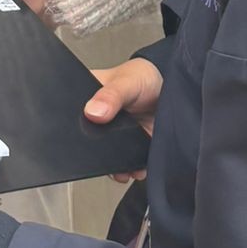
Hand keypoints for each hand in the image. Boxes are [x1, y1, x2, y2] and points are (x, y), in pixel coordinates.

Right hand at [85, 58, 162, 180]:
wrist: (173, 88)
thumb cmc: (145, 76)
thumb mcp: (127, 81)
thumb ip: (111, 95)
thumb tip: (93, 111)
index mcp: (88, 97)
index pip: (73, 116)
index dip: (74, 129)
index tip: (85, 137)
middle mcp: (97, 119)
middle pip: (88, 140)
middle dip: (97, 154)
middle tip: (106, 158)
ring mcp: (113, 134)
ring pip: (106, 156)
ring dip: (114, 166)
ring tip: (122, 170)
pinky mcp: (130, 146)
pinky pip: (126, 163)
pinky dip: (131, 169)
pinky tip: (136, 169)